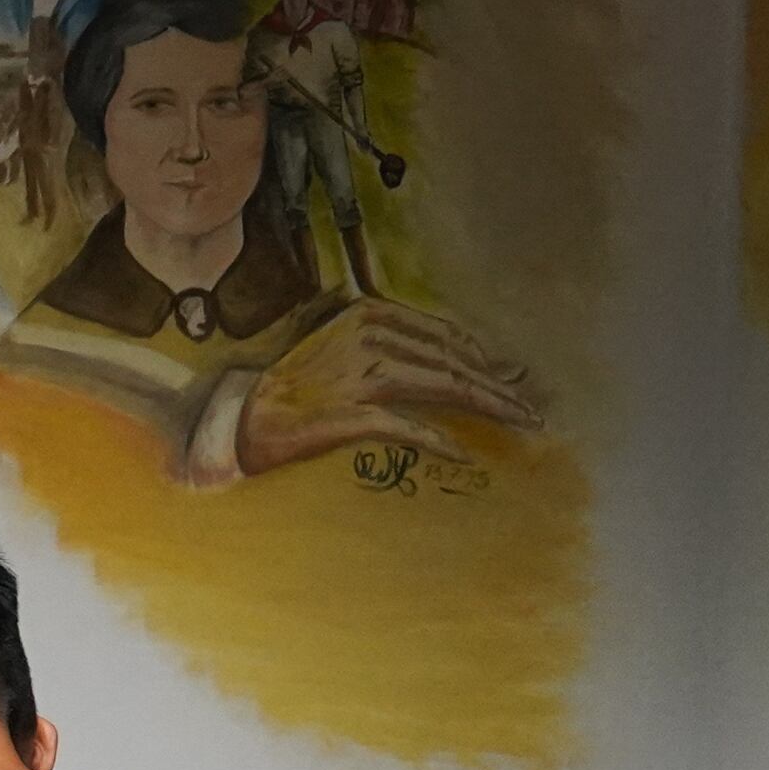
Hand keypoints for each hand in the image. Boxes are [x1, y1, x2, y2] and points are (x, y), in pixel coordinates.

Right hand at [237, 298, 543, 475]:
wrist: (239, 416)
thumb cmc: (298, 385)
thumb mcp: (348, 349)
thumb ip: (405, 349)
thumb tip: (475, 362)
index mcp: (369, 315)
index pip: (447, 337)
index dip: (485, 362)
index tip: (512, 383)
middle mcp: (368, 338)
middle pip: (452, 363)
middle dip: (498, 388)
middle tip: (530, 413)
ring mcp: (359, 375)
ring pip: (443, 387)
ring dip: (488, 408)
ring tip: (518, 425)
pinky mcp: (349, 414)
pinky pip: (408, 428)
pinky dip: (438, 441)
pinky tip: (463, 454)